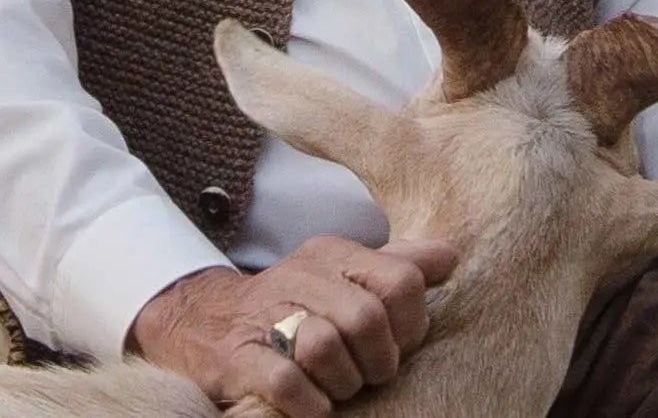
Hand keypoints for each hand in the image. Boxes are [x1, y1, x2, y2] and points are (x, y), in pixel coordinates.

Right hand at [131, 235, 457, 417]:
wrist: (205, 322)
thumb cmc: (293, 306)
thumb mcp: (343, 275)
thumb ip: (398, 266)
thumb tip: (452, 256)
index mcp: (332, 254)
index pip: (400, 280)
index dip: (411, 325)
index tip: (398, 344)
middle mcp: (300, 276)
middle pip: (366, 319)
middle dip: (378, 361)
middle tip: (368, 375)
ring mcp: (266, 316)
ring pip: (326, 347)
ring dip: (343, 383)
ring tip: (337, 389)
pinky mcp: (240, 358)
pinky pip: (288, 384)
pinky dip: (310, 404)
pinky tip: (314, 405)